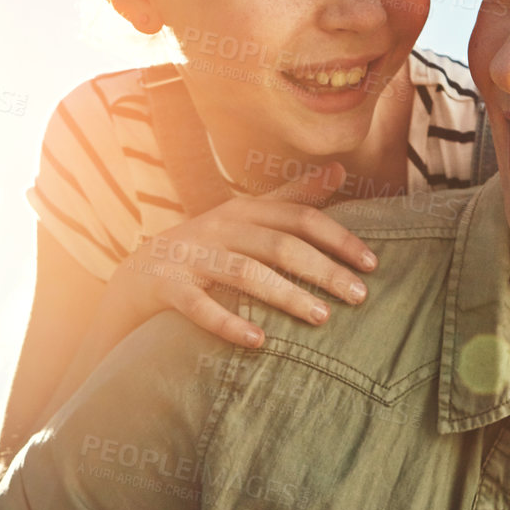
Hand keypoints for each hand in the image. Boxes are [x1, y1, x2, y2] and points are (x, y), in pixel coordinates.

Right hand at [100, 160, 376, 347]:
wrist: (136, 275)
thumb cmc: (206, 247)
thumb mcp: (246, 217)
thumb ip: (291, 197)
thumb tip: (339, 169)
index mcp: (244, 210)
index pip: (300, 218)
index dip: (338, 238)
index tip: (372, 264)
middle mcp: (219, 227)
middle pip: (279, 245)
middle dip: (322, 270)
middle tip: (359, 297)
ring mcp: (191, 256)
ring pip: (245, 272)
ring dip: (285, 295)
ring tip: (321, 318)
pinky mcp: (166, 286)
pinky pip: (198, 305)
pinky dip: (228, 322)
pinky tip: (258, 341)